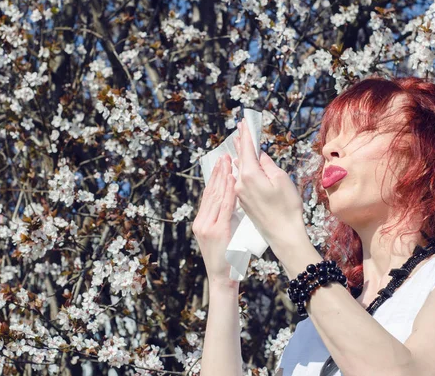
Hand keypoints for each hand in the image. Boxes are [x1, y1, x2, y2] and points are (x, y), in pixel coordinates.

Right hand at [192, 154, 238, 288]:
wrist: (223, 279)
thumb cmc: (227, 259)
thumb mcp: (221, 237)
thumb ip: (223, 220)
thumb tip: (233, 202)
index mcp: (201, 222)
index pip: (207, 195)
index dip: (213, 178)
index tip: (219, 164)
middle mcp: (201, 222)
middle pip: (210, 192)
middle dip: (217, 172)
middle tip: (223, 155)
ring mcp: (208, 226)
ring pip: (216, 196)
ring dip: (222, 177)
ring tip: (227, 162)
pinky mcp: (217, 231)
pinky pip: (224, 207)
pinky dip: (228, 192)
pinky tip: (232, 180)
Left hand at [232, 118, 307, 253]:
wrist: (283, 235)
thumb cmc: (287, 207)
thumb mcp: (281, 180)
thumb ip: (268, 165)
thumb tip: (259, 155)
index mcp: (250, 175)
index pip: (246, 149)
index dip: (246, 134)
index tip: (244, 122)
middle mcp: (240, 183)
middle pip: (240, 158)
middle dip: (241, 142)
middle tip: (240, 128)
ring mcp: (240, 193)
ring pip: (239, 169)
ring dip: (240, 155)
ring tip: (238, 142)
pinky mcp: (243, 202)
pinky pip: (240, 180)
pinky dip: (242, 169)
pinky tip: (241, 164)